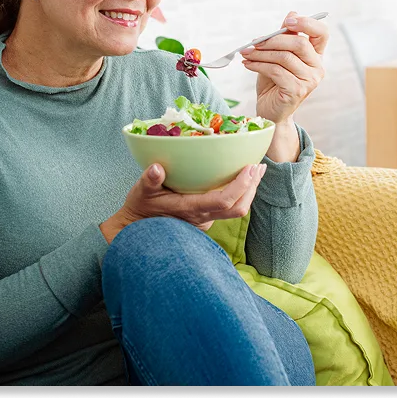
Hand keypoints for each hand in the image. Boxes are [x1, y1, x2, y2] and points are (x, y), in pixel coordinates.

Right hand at [100, 162, 266, 243]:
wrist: (137, 232)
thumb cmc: (140, 209)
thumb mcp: (140, 192)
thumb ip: (149, 180)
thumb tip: (156, 167)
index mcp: (190, 209)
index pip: (224, 201)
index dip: (241, 186)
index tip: (250, 167)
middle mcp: (202, 218)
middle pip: (239, 207)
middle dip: (252, 187)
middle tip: (259, 165)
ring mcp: (205, 221)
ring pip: (236, 209)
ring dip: (249, 190)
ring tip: (255, 170)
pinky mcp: (205, 219)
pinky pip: (228, 208)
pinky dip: (238, 193)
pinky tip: (239, 179)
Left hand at [239, 11, 327, 125]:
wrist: (270, 111)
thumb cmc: (274, 82)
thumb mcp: (277, 56)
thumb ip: (285, 37)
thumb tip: (292, 14)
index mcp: (316, 55)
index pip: (321, 33)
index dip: (307, 23)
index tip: (287, 22)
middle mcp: (317, 67)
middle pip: (299, 43)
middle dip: (272, 40)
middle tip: (253, 42)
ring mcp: (310, 80)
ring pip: (284, 57)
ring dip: (260, 53)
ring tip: (246, 53)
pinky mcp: (297, 91)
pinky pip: (276, 71)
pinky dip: (258, 65)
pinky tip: (247, 64)